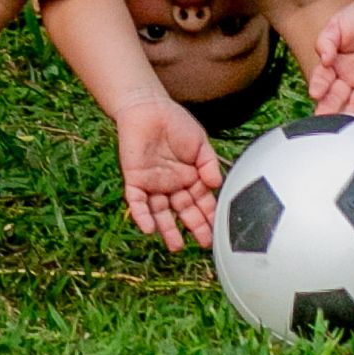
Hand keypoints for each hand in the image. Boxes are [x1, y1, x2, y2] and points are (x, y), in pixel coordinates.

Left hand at [115, 97, 221, 250]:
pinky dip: (142, 216)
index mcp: (190, 177)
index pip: (202, 201)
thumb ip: (209, 164)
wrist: (149, 108)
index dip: (209, 215)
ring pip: (160, 213)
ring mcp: (153, 184)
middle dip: (194, 227)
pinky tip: (150, 229)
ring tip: (177, 246)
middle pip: (184, 211)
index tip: (218, 229)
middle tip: (205, 243)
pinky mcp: (134, 180)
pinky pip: (137, 202)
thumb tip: (216, 185)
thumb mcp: (200, 143)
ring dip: (168, 229)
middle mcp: (172, 185)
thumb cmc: (177, 123)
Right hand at [309, 0, 353, 119]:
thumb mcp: (338, 24)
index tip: (315, 92)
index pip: (323, 80)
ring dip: (353, 114)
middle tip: (324, 119)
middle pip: (338, 98)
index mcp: (333, 66)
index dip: (319, 86)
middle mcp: (348, 79)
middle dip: (331, 108)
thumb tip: (324, 59)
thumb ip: (326, 40)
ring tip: (348, 123)